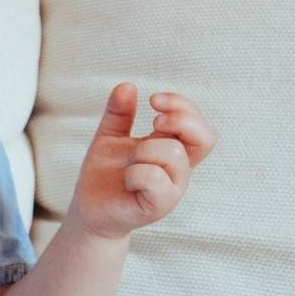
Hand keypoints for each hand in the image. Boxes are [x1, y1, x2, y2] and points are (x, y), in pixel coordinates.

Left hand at [65, 83, 217, 239]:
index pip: (198, 124)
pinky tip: (127, 178)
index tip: (154, 99)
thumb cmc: (105, 174)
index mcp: (171, 149)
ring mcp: (171, 189)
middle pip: (205, 137)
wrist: (89, 209)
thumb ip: (119, 113)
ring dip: (145, 149)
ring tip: (129, 162)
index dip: (183, 106)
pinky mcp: (158, 206)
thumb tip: (126, 85)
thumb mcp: (109, 136)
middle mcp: (178, 169)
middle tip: (153, 122)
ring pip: (174, 153)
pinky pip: (156, 179)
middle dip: (180, 119)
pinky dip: (136, 172)